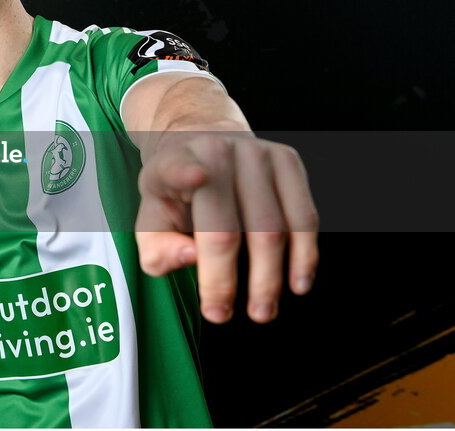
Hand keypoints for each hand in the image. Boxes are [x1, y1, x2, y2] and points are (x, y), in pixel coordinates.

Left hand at [135, 132, 318, 323]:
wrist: (203, 141)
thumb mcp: (151, 218)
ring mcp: (257, 152)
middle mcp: (216, 150)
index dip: (184, 173)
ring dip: (270, 277)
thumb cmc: (176, 193)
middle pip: (228, 226)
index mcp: (172, 162)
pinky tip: (297, 282)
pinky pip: (304, 217)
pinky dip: (304, 255)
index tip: (196, 177)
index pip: (176, 168)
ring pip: (273, 227)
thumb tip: (189, 258)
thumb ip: (158, 248)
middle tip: (222, 316)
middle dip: (226, 279)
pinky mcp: (288, 160)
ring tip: (261, 311)